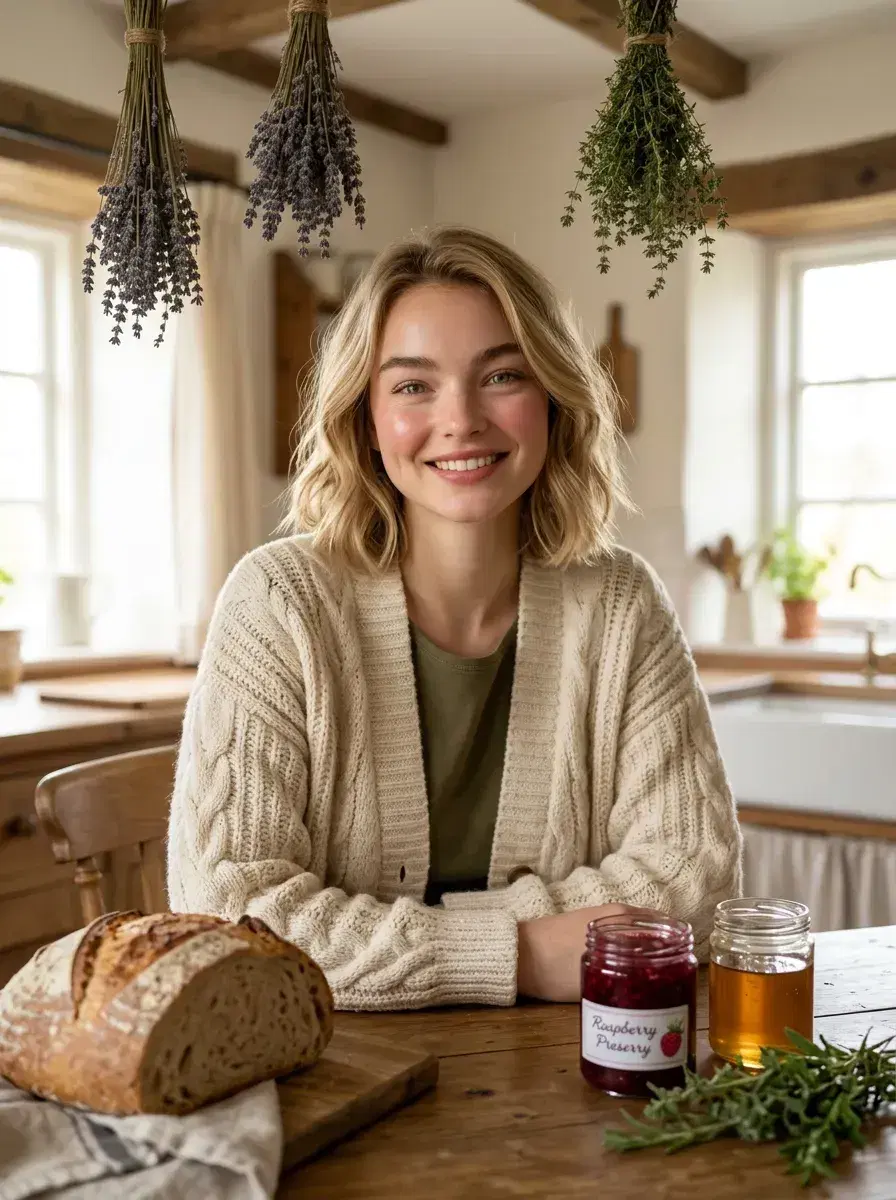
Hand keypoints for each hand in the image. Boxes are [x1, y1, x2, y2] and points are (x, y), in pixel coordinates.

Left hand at [516, 904, 668, 1002]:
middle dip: (668, 955)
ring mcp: (602, 922)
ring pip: (639, 939)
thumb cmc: (554, 964)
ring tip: (661, 985)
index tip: (692, 970)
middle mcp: (617, 913)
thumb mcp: (596, 974)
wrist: (516, 956)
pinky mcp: (589, 934)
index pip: (668, 925)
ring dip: (650, 956)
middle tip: (679, 983)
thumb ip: (632, 976)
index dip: (682, 947)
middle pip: (655, 932)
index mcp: (623, 915)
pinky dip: (633, 957)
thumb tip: (665, 988)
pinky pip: (623, 944)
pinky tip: (634, 979)